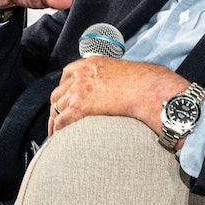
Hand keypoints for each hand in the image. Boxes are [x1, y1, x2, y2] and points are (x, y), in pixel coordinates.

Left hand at [49, 56, 186, 137]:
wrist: (150, 90)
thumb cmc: (147, 85)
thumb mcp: (125, 73)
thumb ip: (115, 80)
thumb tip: (121, 91)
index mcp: (92, 64)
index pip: (68, 75)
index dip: (65, 90)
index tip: (65, 101)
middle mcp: (81, 75)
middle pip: (59, 93)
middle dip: (57, 107)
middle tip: (58, 121)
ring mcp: (78, 90)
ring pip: (56, 109)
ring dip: (55, 122)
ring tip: (56, 135)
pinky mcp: (79, 107)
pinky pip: (61, 122)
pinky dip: (58, 132)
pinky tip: (60, 139)